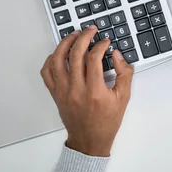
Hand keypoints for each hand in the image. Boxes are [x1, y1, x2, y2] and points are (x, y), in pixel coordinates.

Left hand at [40, 26, 133, 156]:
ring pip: (57, 61)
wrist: (89, 141)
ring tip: (74, 35)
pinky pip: (47, 72)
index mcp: (94, 92)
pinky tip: (60, 52)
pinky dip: (51, 59)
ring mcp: (63, 91)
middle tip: (90, 30)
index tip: (105, 41)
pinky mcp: (55, 94)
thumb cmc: (107, 121)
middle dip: (83, 37)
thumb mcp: (123, 98)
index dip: (100, 45)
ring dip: (64, 44)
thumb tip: (117, 54)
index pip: (93, 59)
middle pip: (75, 55)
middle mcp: (76, 90)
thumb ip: (124, 74)